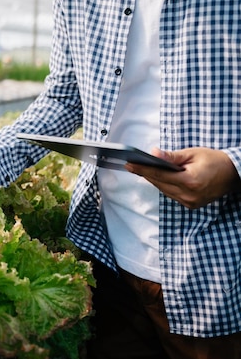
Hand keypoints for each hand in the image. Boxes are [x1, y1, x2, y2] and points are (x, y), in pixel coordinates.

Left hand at [125, 147, 240, 208]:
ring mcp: (189, 202)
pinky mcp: (190, 205)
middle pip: (159, 183)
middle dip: (145, 173)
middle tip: (131, 165)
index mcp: (190, 181)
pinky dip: (163, 185)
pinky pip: (171, 194)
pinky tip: (156, 177)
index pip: (159, 175)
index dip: (142, 169)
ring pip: (163, 190)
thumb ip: (171, 156)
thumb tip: (153, 154)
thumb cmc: (215, 161)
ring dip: (153, 179)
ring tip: (140, 169)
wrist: (234, 175)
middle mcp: (188, 195)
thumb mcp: (193, 154)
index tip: (129, 164)